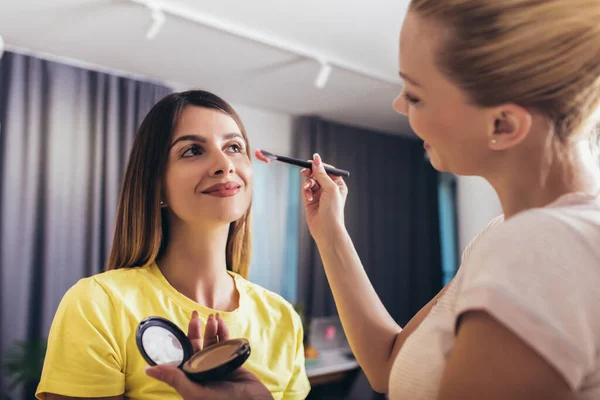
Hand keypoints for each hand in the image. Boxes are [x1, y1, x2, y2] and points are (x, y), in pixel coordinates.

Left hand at [145, 312, 272, 399]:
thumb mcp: (195, 392)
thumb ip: (174, 379)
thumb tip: (148, 369)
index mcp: (192, 377)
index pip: (182, 354)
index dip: (181, 339)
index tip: (179, 324)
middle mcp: (203, 370)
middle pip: (197, 345)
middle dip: (196, 329)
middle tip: (195, 314)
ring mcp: (218, 364)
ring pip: (211, 342)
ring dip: (211, 328)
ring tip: (212, 317)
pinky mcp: (231, 360)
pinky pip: (226, 342)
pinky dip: (223, 331)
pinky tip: (221, 323)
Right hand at [301, 153, 347, 242]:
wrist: (326, 229)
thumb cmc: (333, 210)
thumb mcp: (330, 188)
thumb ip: (322, 173)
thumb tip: (316, 159)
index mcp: (337, 185)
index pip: (328, 170)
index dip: (319, 165)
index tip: (311, 162)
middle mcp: (329, 189)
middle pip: (317, 174)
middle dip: (311, 173)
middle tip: (304, 171)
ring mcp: (319, 195)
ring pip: (310, 181)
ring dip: (308, 183)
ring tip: (308, 189)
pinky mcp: (310, 201)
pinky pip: (306, 190)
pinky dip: (306, 192)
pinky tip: (308, 197)